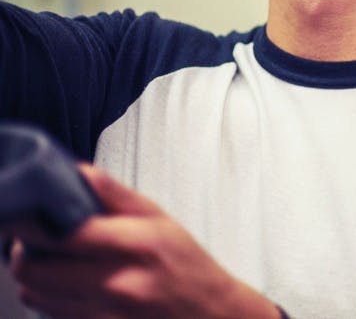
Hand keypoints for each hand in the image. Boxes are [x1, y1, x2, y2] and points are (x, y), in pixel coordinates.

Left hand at [6, 164, 278, 318]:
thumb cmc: (186, 264)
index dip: (33, 222)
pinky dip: (48, 296)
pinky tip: (68, 282)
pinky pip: (49, 313)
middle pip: (34, 268)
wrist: (208, 313)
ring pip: (34, 293)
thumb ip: (115, 196)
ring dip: (34, 273)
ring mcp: (104, 313)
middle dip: (26, 249)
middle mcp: (117, 283)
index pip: (61, 233)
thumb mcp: (160, 218)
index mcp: (136, 244)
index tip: (29, 213)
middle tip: (36, 237)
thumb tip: (78, 172)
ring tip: (54, 259)